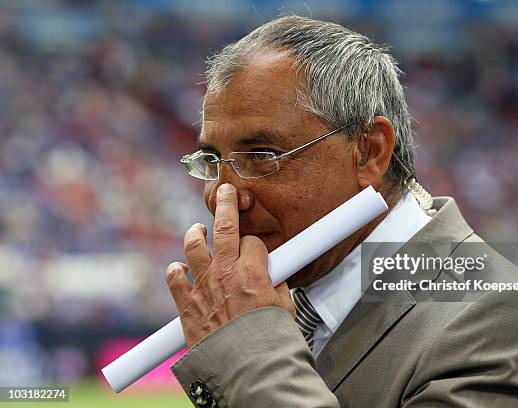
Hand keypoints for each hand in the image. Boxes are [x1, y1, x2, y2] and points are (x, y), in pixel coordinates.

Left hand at [165, 183, 294, 347]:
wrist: (243, 369)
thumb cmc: (267, 341)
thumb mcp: (285, 309)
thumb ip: (278, 287)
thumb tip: (274, 279)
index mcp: (253, 272)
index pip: (254, 241)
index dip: (257, 244)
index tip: (258, 251)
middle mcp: (226, 272)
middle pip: (225, 226)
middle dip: (226, 203)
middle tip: (227, 191)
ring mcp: (204, 286)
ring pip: (193, 245)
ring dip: (196, 233)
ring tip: (199, 230)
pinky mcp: (187, 304)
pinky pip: (174, 277)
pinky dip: (176, 270)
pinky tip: (181, 268)